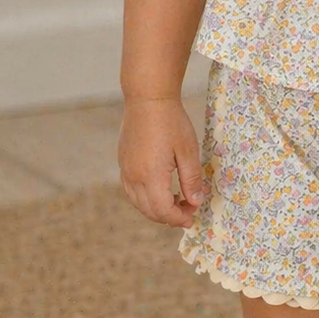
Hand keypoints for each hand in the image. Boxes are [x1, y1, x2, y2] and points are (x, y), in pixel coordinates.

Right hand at [118, 97, 204, 227]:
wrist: (148, 99)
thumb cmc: (171, 121)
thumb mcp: (188, 151)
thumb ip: (191, 179)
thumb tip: (195, 202)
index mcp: (151, 176)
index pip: (163, 211)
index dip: (179, 218)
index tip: (193, 216)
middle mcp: (134, 177)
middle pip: (150, 211)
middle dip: (170, 216)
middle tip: (189, 210)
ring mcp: (126, 170)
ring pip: (138, 203)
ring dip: (157, 209)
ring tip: (176, 202)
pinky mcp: (123, 163)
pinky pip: (131, 191)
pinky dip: (145, 199)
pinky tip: (160, 191)